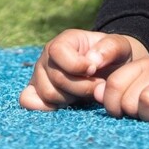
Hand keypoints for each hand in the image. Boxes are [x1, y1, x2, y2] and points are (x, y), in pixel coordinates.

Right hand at [18, 29, 141, 110]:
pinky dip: (45, 107)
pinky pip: (29, 101)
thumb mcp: (120, 46)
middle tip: (98, 87)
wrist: (111, 70)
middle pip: (56, 78)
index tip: (94, 70)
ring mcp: (39, 75)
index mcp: (65, 40)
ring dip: (71, 98)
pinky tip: (65, 105)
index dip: (76, 65)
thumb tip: (91, 61)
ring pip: (48, 94)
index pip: (57, 51)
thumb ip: (110, 48)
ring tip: (86, 93)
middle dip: (82, 87)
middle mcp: (48, 57)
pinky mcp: (36, 92)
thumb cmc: (114, 56)